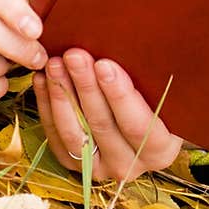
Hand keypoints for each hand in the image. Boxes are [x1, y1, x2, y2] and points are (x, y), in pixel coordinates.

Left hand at [33, 48, 182, 182]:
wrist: (145, 116)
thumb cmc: (158, 93)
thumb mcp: (165, 88)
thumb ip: (157, 75)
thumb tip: (141, 41)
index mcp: (161, 149)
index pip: (138, 125)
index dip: (120, 95)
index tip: (105, 65)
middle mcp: (130, 164)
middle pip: (102, 125)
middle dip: (85, 86)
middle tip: (74, 55)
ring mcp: (99, 167)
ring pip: (75, 132)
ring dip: (62, 94)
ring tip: (55, 64)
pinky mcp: (74, 163)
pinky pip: (56, 136)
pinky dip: (47, 105)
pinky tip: (43, 79)